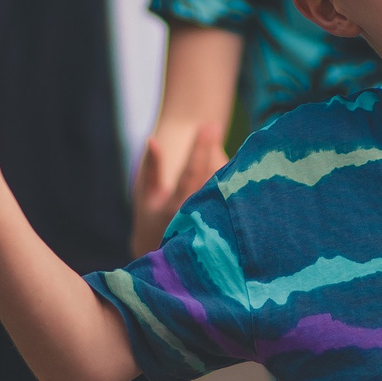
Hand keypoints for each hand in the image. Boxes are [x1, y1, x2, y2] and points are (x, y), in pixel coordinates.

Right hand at [132, 121, 225, 255]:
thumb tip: (152, 140)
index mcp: (173, 207)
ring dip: (224, 163)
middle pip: (214, 176)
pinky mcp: (226, 226)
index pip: (191, 172)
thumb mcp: (147, 194)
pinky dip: (230, 178)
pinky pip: (233, 195)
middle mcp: (196, 216)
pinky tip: (226, 170)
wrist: (165, 254)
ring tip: (214, 148)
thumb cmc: (154, 218)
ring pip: (226, 185)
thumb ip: (151, 168)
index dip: (200, 148)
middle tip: (213, 129)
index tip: (209, 125)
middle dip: (216, 151)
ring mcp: (212, 223)